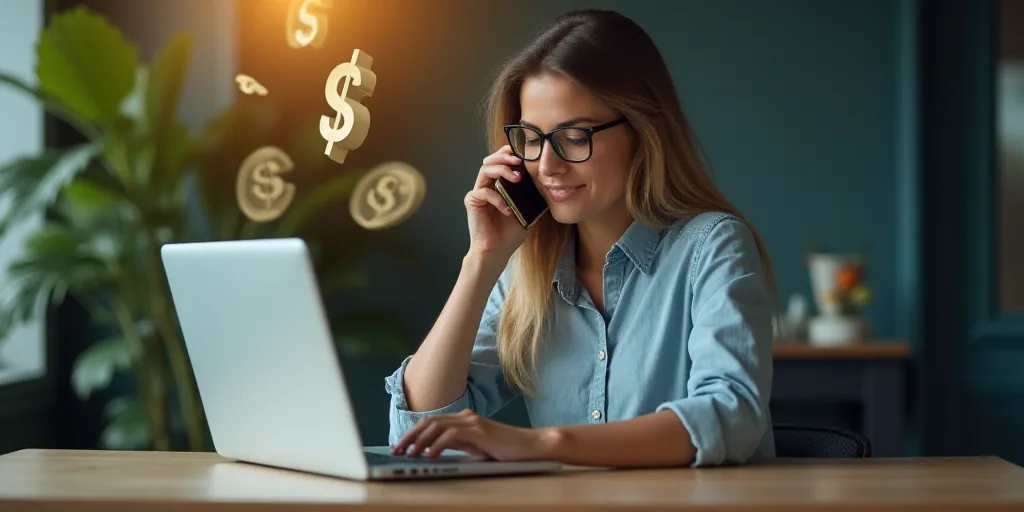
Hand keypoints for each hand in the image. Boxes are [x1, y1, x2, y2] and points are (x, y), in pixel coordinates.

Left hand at [390, 409, 552, 461]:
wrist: (532, 447)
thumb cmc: (506, 451)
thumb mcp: (476, 449)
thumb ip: (458, 446)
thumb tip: (433, 451)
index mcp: (463, 420)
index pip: (431, 423)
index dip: (413, 434)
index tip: (400, 447)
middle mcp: (466, 417)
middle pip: (429, 422)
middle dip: (410, 436)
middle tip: (396, 450)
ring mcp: (473, 422)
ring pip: (436, 426)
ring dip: (419, 440)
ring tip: (408, 454)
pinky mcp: (480, 431)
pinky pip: (451, 435)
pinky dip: (437, 445)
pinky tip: (429, 455)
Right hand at [464, 145, 530, 261]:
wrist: (498, 251)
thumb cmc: (511, 232)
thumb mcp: (527, 210)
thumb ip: (531, 194)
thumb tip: (546, 180)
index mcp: (499, 185)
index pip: (502, 162)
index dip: (510, 154)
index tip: (524, 152)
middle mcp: (487, 185)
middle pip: (491, 160)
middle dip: (505, 157)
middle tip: (519, 160)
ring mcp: (479, 192)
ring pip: (485, 170)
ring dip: (502, 170)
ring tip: (517, 178)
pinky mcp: (472, 201)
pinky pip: (483, 192)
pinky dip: (497, 199)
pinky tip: (508, 209)